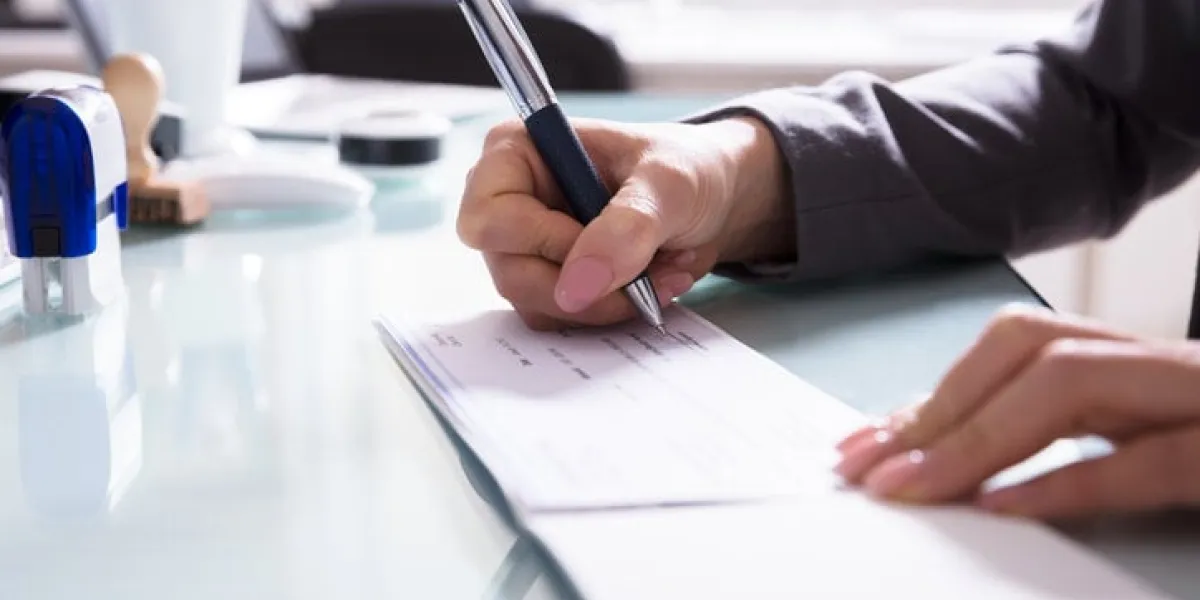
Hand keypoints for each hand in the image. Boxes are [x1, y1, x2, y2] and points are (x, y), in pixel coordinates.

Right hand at [457, 116, 792, 329]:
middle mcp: (509, 201)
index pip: (488, 218)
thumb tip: (576, 286)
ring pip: (537, 304)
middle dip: (588, 283)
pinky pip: (563, 319)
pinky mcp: (552, 282)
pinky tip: (651, 284)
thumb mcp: (669, 184)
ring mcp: (527, 248)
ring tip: (663, 271)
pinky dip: (612, 311)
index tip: (605, 242)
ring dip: (609, 301)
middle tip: (650, 270)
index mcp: (516, 153)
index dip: (543, 242)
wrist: (716, 198)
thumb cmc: (687, 167)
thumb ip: (626, 227)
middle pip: (511, 272)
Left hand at [834, 304, 1199, 518]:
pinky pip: (1149, 460)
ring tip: (912, 486)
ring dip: (976, 435)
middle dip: (937, 409)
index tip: (864, 444)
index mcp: (1132, 361)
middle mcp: (1159, 364)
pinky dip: (1068, 480)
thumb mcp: (1135, 435)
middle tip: (867, 468)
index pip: (1014, 350)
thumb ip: (1047, 430)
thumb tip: (935, 449)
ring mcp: (1198, 397)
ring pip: (1072, 382)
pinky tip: (1004, 506)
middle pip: (1029, 350)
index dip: (933, 395)